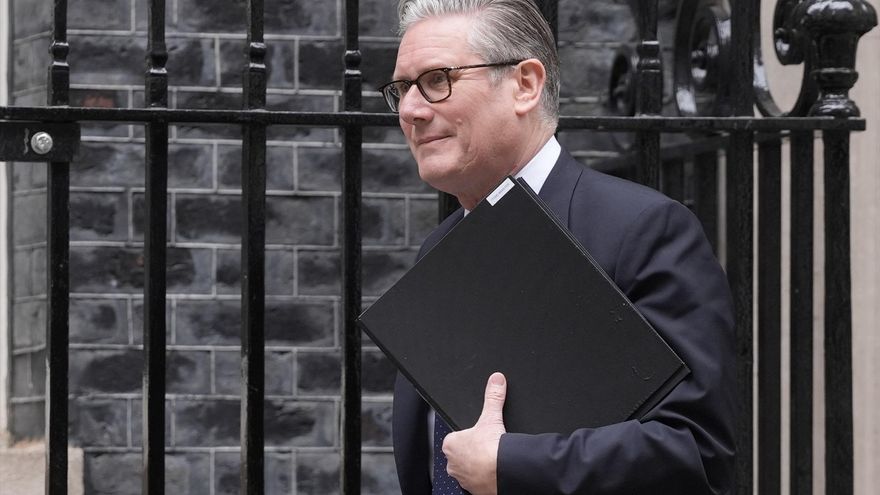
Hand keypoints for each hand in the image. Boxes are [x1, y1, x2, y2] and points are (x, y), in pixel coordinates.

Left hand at [442, 372, 507, 494]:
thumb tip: (496, 380)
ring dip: (477, 466)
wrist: (503, 473)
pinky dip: (483, 478)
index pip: (456, 437)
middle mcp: (452, 463)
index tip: (480, 436)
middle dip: (472, 452)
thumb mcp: (492, 416)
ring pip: (467, 470)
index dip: (469, 435)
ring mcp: (462, 479)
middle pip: (461, 454)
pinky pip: (476, 483)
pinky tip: (493, 473)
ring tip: (491, 461)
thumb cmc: (491, 449)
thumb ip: (493, 396)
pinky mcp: (473, 490)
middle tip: (487, 448)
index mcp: (451, 444)